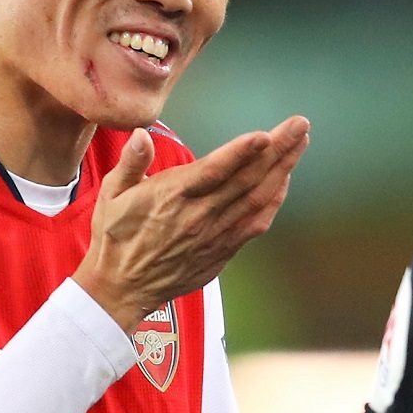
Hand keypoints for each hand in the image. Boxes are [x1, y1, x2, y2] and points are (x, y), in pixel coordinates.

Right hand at [73, 116, 309, 332]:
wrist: (122, 289)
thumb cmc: (115, 237)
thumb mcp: (112, 195)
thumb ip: (131, 163)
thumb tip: (142, 135)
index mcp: (171, 198)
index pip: (212, 172)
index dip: (240, 153)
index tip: (264, 135)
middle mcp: (198, 216)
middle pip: (245, 179)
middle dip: (276, 149)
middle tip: (299, 124)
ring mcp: (214, 235)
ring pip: (256, 198)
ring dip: (282, 169)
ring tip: (300, 143)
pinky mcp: (223, 250)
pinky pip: (255, 223)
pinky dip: (273, 201)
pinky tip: (284, 181)